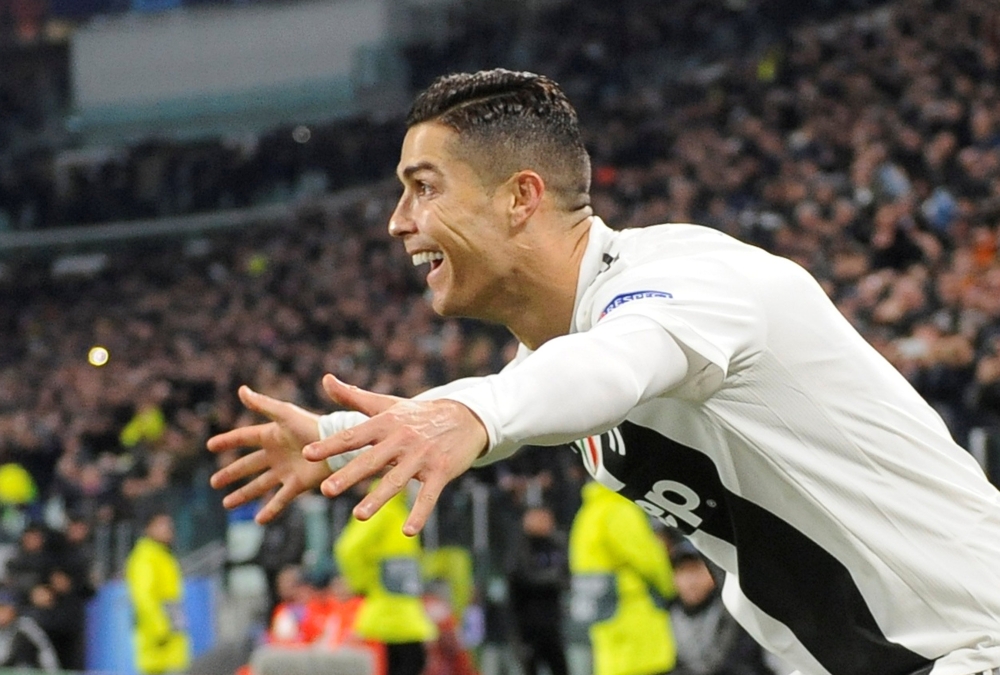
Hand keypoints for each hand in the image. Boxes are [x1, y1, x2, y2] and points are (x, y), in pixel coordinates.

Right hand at [207, 386, 330, 523]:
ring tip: (226, 505)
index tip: (210, 446)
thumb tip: (241, 390)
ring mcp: (286, 470)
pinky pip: (280, 499)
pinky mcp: (298, 484)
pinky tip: (258, 520)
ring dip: (243, 495)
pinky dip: (270, 510)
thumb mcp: (284, 414)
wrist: (338, 444)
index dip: (228, 441)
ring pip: (259, 485)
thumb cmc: (312, 425)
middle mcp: (277, 454)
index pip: (244, 437)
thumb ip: (263, 404)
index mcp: (272, 435)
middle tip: (214, 483)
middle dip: (231, 473)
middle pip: (248, 465)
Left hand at [304, 374, 487, 535]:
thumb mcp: (387, 404)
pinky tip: (408, 531)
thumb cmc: (418, 414)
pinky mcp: (441, 472)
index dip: (331, 444)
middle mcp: (402, 440)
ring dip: (377, 498)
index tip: (308, 454)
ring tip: (358, 515)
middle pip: (371, 460)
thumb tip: (325, 379)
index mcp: (385, 423)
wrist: (465, 417)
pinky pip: (428, 496)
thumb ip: (353, 396)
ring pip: (397, 480)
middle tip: (326, 490)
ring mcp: (422, 457)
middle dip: (348, 475)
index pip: (354, 434)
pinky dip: (419, 514)